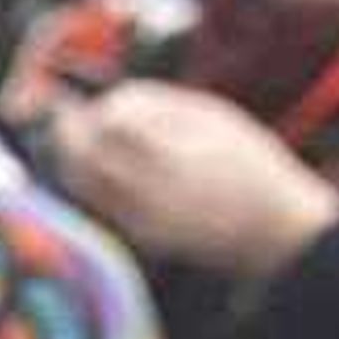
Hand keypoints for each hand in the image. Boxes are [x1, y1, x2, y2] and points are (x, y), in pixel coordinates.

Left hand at [41, 84, 338, 283]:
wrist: (270, 227)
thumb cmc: (245, 162)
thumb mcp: (211, 116)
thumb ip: (157, 107)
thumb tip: (106, 101)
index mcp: (177, 148)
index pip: (113, 121)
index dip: (98, 108)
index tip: (95, 101)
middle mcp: (156, 187)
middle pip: (87, 155)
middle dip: (71, 132)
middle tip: (68, 116)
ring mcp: (145, 216)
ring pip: (84, 183)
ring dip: (74, 158)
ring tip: (81, 140)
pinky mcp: (141, 237)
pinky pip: (98, 205)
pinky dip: (90, 184)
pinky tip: (100, 169)